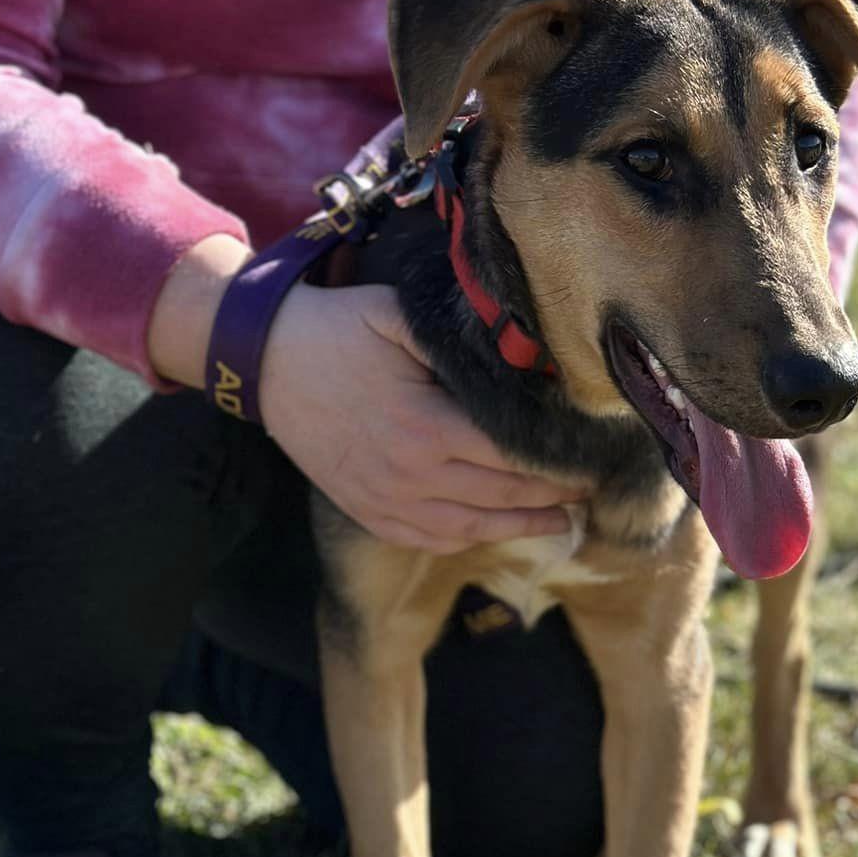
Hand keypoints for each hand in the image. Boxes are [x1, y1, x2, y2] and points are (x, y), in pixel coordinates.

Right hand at [259, 281, 585, 549]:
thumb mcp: (401, 317)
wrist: (264, 361)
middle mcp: (411, 475)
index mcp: (428, 427)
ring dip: (523, 527)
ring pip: (473, 528)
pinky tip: (497, 529)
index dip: (560, 463)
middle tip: (591, 490)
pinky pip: (430, 540)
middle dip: (553, 496)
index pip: (515, 457)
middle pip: (503, 496)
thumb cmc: (338, 330)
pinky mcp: (368, 512)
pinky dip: (470, 539)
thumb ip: (462, 341)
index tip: (592, 459)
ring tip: (562, 522)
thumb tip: (527, 356)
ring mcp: (388, 501)